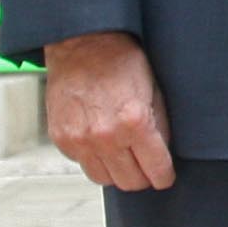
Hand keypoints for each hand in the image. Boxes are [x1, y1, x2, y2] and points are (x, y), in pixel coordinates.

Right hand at [44, 31, 174, 190]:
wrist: (83, 44)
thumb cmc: (122, 61)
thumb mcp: (155, 89)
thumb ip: (160, 125)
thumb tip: (164, 152)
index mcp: (135, 123)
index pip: (155, 169)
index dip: (164, 176)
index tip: (166, 177)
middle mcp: (106, 136)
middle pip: (129, 182)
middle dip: (143, 178)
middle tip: (148, 168)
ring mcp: (80, 140)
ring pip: (104, 179)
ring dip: (118, 172)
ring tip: (126, 157)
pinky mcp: (61, 138)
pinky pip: (83, 163)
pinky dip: (95, 159)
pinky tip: (104, 143)